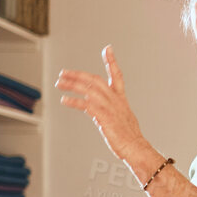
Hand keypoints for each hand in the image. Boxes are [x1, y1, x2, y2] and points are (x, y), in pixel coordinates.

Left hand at [57, 46, 145, 161]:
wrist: (136, 147)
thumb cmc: (129, 136)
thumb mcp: (122, 118)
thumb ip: (110, 109)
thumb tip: (96, 108)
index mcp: (121, 99)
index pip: (117, 75)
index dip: (112, 61)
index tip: (108, 49)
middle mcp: (116, 100)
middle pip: (95, 80)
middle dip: (78, 74)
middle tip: (63, 73)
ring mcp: (110, 108)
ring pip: (89, 90)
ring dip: (72, 85)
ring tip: (59, 84)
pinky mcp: (105, 117)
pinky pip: (87, 105)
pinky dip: (74, 101)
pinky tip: (65, 100)